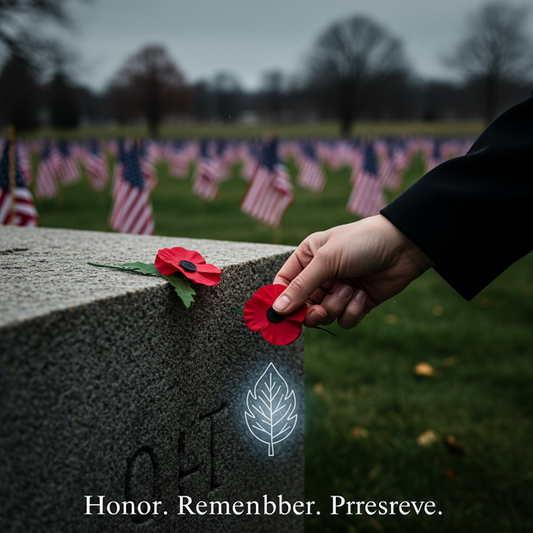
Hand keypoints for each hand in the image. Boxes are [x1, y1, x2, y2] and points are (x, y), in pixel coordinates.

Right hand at [272, 215, 434, 328]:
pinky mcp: (356, 303)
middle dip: (312, 311)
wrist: (404, 246)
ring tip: (350, 290)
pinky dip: (352, 312)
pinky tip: (362, 295)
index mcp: (307, 259)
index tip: (282, 316)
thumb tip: (277, 309)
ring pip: (324, 315)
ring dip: (337, 307)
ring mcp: (338, 291)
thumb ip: (302, 286)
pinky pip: (344, 320)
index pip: (284, 285)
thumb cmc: (362, 242)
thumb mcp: (327, 260)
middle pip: (302, 306)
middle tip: (320, 311)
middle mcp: (320, 276)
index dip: (281, 301)